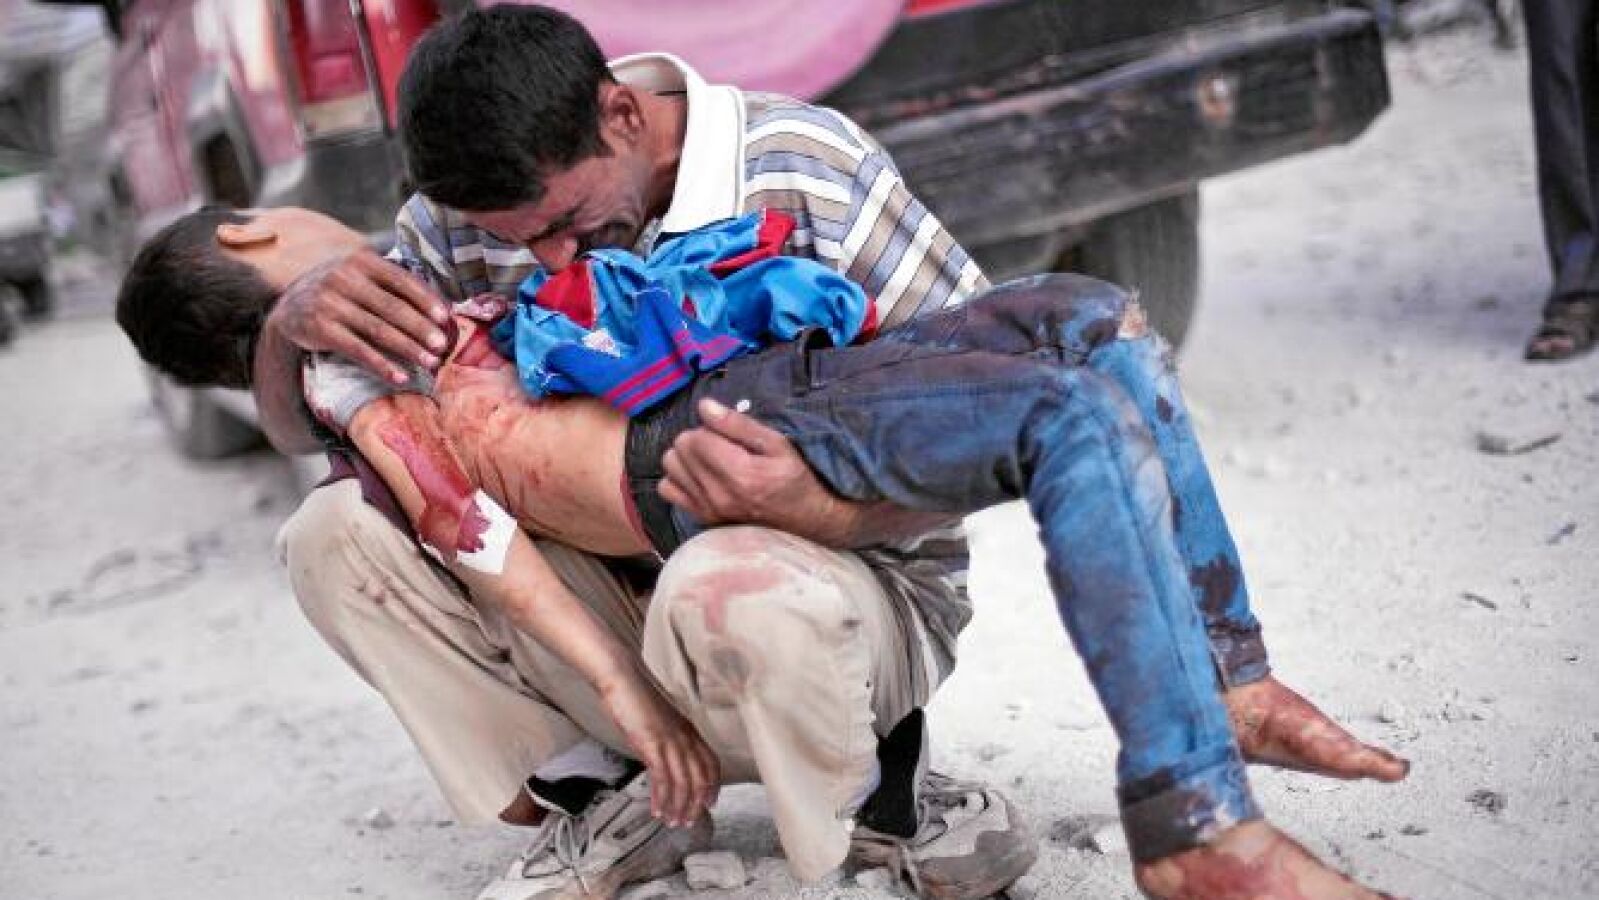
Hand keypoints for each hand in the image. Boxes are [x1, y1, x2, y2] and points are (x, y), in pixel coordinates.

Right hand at [270, 247, 451, 382]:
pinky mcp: (321, 329)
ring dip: (408, 349)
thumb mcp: (360, 276)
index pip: (401, 280)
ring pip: (378, 330)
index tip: (446, 318)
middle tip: (442, 346)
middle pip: (393, 307)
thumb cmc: (340, 291)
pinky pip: (358, 350)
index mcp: (361, 261)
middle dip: (421, 329)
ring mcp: (330, 303)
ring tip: (430, 363)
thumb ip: (392, 285)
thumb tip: (442, 309)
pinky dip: (382, 365)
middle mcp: (344, 278)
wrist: (288, 306)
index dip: (426, 300)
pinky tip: (401, 377)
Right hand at [599, 669, 720, 826]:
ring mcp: (670, 740)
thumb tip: (663, 756)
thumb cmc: (636, 696)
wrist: (623, 677)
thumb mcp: (658, 720)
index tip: (710, 802)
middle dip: (696, 803)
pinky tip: (657, 809)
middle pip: (700, 777)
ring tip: (672, 821)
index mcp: (688, 729)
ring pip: (683, 782)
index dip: (713, 785)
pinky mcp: (652, 743)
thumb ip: (666, 737)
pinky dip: (661, 798)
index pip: (710, 762)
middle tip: (689, 821)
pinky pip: (662, 778)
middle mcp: (684, 736)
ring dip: (679, 806)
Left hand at [659, 398, 853, 543]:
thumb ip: (738, 424)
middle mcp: (718, 495)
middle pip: (679, 450)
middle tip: (720, 445)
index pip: (695, 438)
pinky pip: (667, 490)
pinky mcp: (701, 518)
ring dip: (685, 458)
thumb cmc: (794, 478)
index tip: (727, 433)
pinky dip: (678, 478)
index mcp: (740, 474)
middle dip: (696, 440)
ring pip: (670, 468)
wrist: (804, 520)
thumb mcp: (777, 444)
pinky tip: (699, 476)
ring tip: (709, 459)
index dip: (709, 427)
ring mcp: (707, 510)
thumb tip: (704, 406)